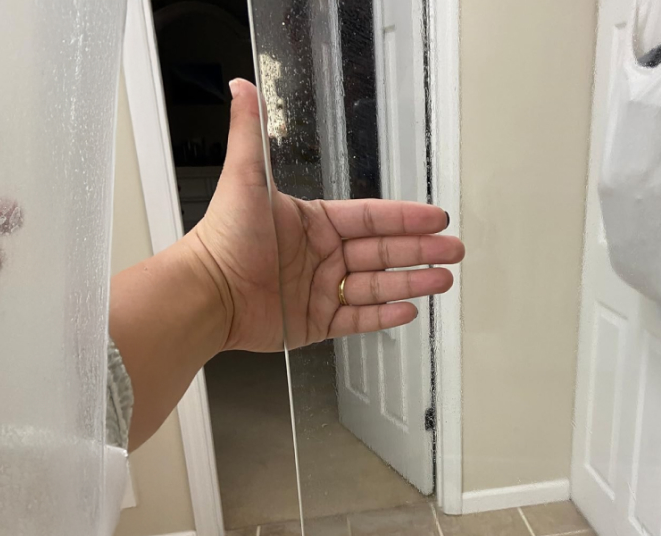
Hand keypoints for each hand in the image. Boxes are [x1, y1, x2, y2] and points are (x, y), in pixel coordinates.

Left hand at [184, 79, 463, 352]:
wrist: (206, 292)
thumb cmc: (221, 237)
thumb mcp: (244, 178)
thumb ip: (249, 132)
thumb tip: (243, 86)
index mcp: (312, 223)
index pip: (369, 216)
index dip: (404, 217)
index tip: (435, 217)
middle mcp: (319, 256)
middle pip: (381, 251)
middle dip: (420, 251)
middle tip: (453, 250)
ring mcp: (318, 291)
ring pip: (375, 285)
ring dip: (411, 282)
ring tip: (443, 280)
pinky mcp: (313, 323)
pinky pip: (356, 318)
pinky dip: (383, 316)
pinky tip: (408, 308)